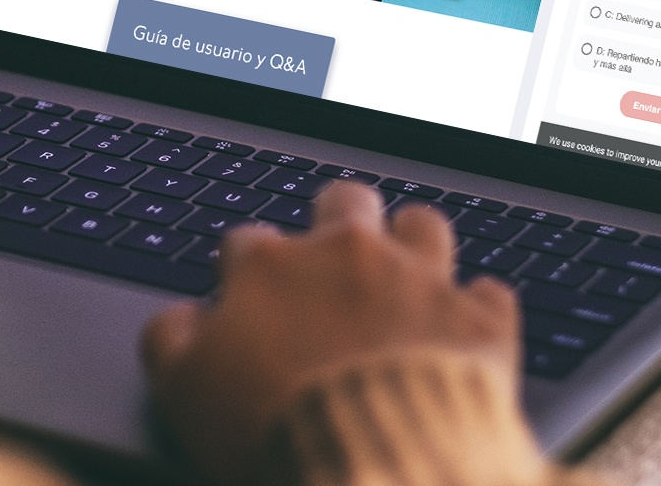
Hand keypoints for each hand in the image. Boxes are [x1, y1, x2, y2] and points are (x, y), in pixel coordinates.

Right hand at [142, 184, 519, 484]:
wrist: (372, 468)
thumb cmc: (272, 429)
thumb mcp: (183, 393)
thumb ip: (171, 342)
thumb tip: (180, 321)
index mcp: (270, 268)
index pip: (248, 242)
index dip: (247, 273)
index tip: (252, 303)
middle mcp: (346, 256)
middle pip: (343, 202)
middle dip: (338, 220)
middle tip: (335, 260)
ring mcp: (418, 281)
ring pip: (423, 225)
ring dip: (415, 246)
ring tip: (408, 276)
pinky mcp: (477, 321)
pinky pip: (489, 293)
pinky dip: (477, 311)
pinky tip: (464, 330)